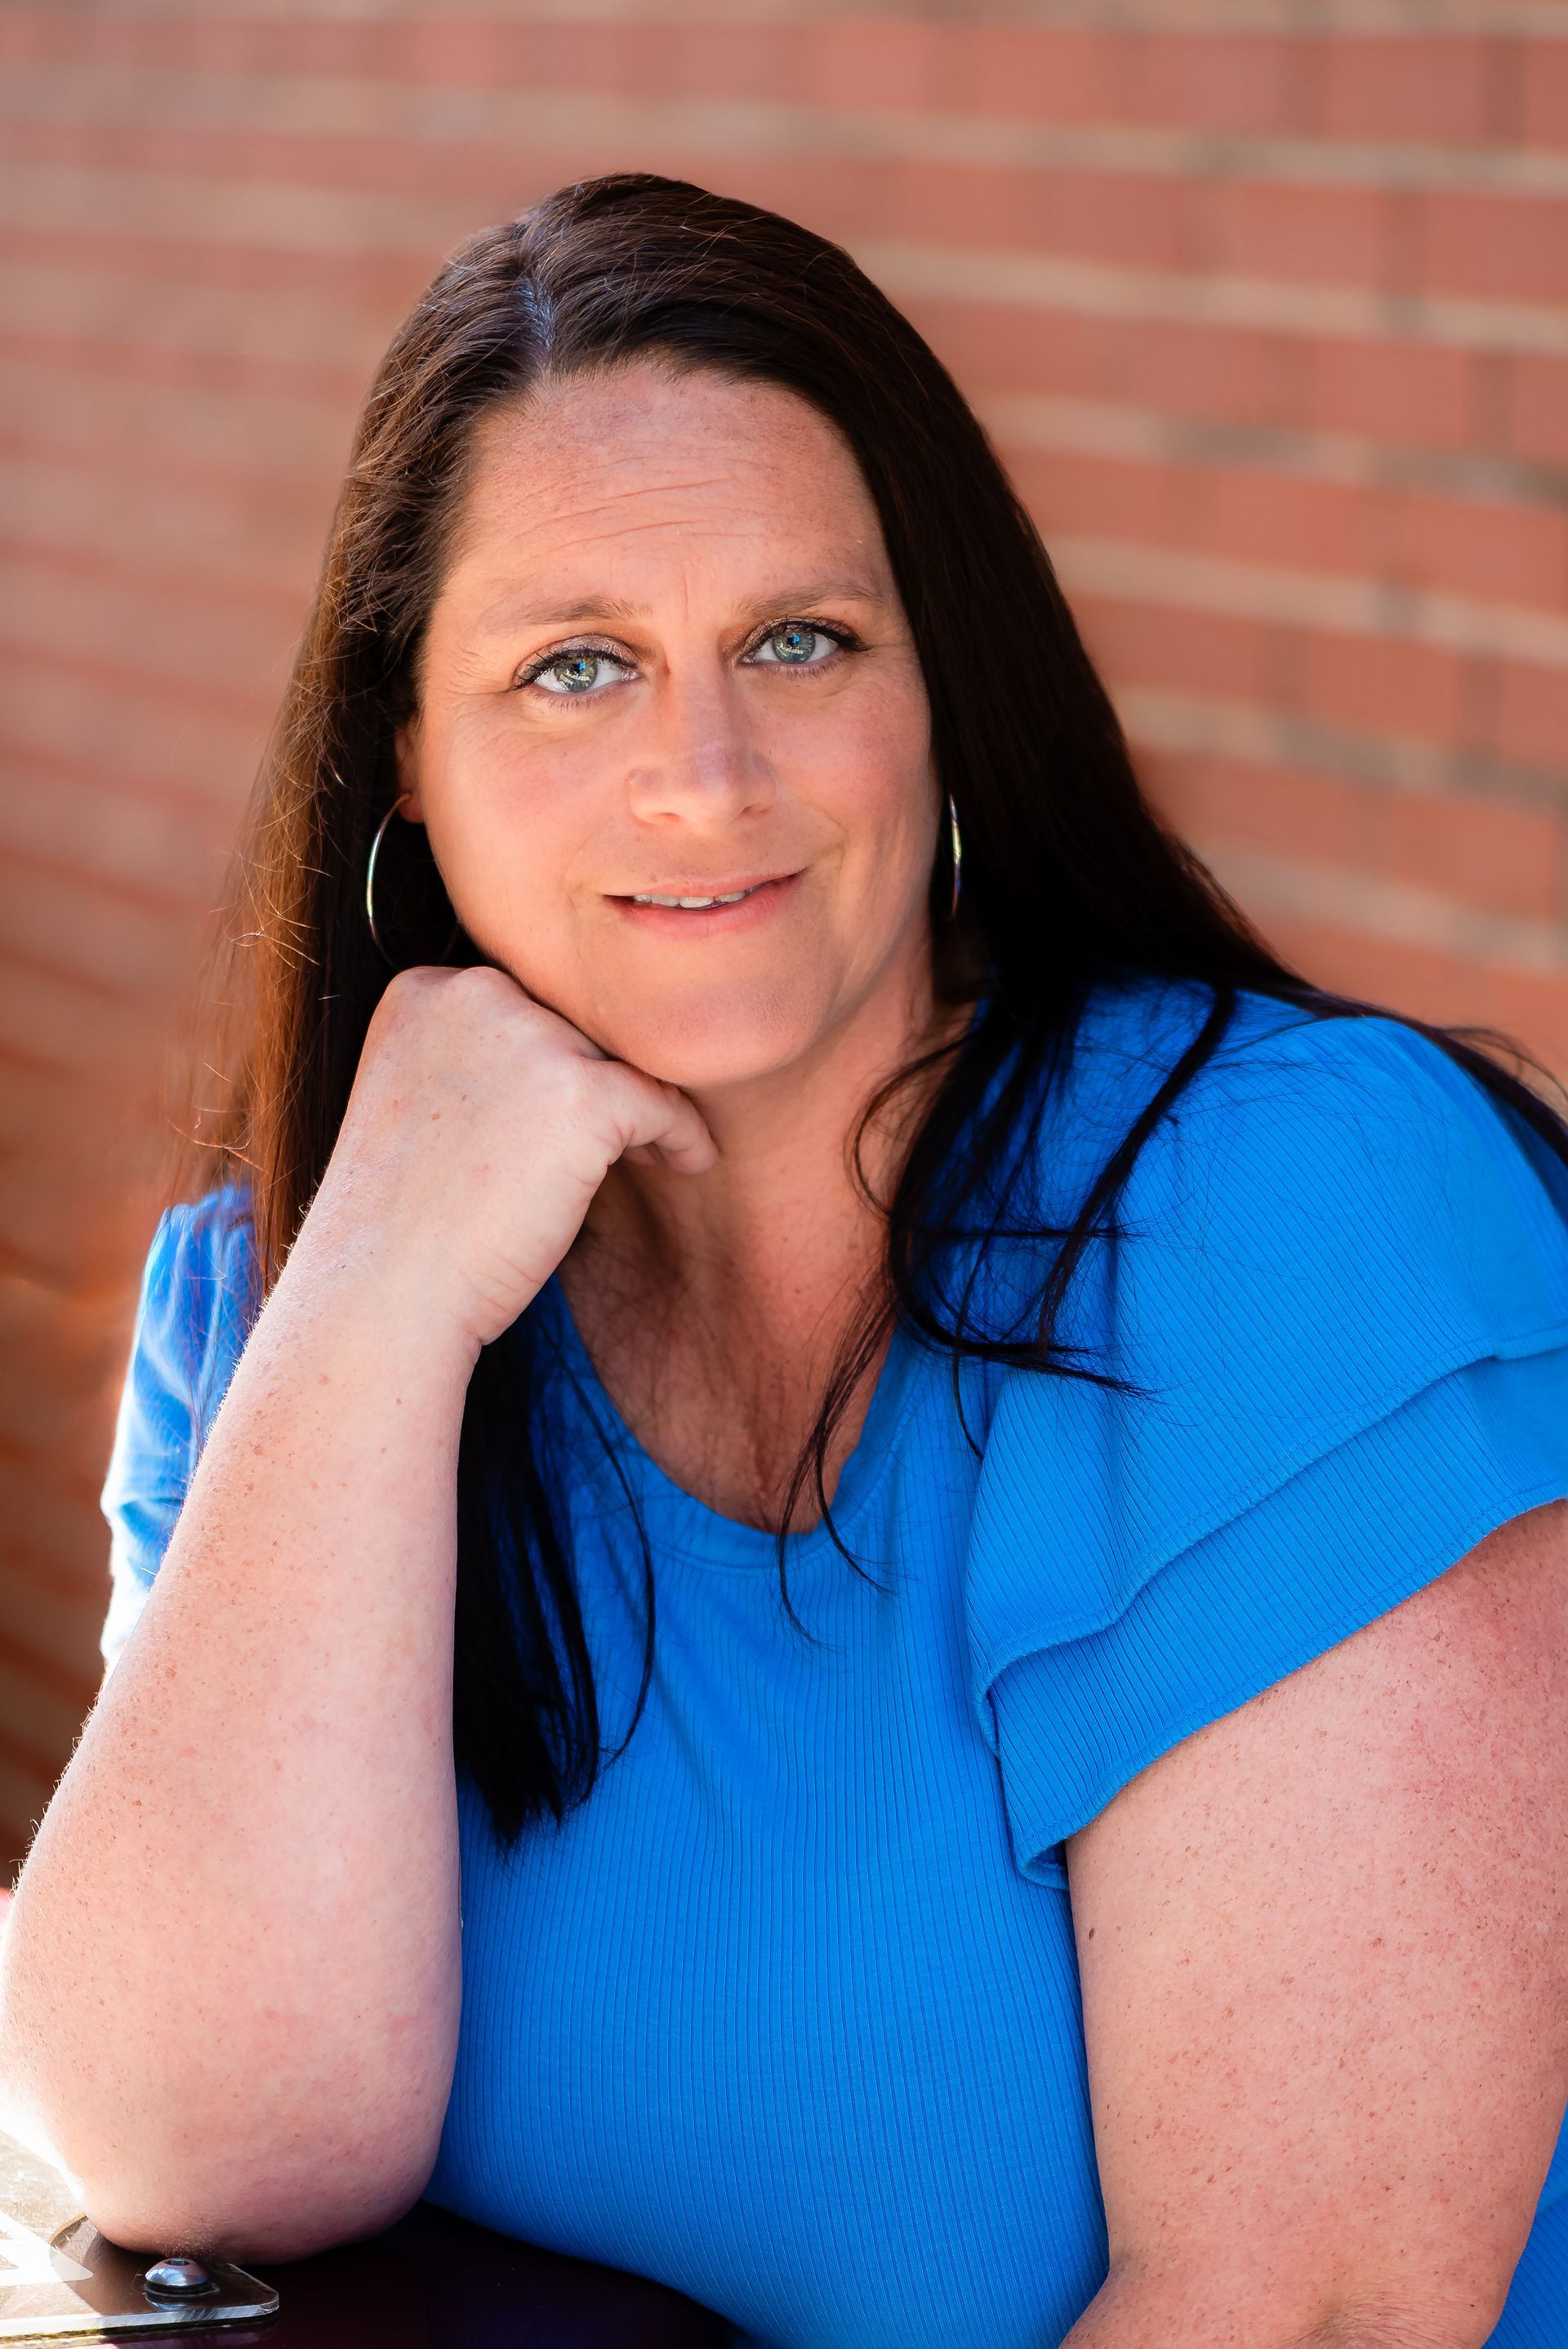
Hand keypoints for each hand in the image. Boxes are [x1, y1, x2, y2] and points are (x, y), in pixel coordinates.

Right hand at [302, 964, 715, 1349]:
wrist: (384, 1295)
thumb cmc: (402, 1224)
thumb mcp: (418, 1104)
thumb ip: (478, 1057)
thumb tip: (581, 1055)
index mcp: (425, 992)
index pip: (524, 1003)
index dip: (555, 1060)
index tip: (562, 1117)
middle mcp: (475, 995)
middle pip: (577, 1023)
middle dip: (597, 1082)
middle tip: (615, 1144)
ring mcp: (531, 1040)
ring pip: (621, 1060)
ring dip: (640, 1107)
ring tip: (649, 1156)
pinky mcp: (582, 1095)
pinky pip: (664, 1102)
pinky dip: (684, 1135)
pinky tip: (688, 1163)